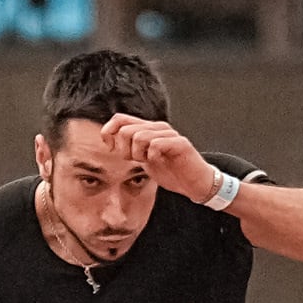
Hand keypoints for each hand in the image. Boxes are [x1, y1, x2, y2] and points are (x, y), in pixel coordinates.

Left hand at [96, 112, 219, 202]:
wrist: (194, 183)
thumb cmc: (169, 171)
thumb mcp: (142, 158)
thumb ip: (130, 148)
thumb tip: (109, 142)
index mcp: (147, 128)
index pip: (119, 119)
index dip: (109, 132)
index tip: (111, 149)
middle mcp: (158, 127)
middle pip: (126, 130)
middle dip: (125, 150)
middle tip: (135, 160)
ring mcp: (170, 134)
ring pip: (139, 137)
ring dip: (138, 154)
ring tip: (147, 161)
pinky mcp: (180, 143)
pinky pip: (156, 144)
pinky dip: (152, 156)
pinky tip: (157, 161)